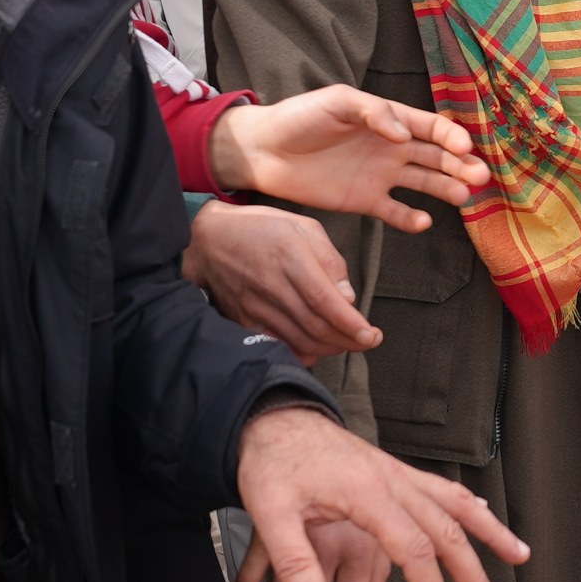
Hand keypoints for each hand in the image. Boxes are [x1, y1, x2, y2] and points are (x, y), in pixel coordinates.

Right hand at [184, 200, 377, 361]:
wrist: (208, 240)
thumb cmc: (262, 229)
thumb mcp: (303, 227)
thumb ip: (331, 261)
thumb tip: (348, 298)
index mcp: (290, 257)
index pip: (324, 300)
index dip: (351, 324)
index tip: (372, 336)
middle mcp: (272, 285)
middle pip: (315, 327)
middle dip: (348, 341)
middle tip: (366, 341)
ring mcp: (255, 307)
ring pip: (299, 341)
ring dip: (329, 349)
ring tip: (346, 342)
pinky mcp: (243, 321)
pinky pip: (277, 346)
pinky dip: (302, 353)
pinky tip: (317, 348)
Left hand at [209, 85, 490, 231]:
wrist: (264, 150)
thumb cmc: (300, 117)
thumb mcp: (337, 102)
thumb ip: (373, 113)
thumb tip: (403, 133)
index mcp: (388, 119)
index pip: (430, 127)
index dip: (451, 136)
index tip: (465, 147)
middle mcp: (391, 147)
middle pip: (436, 156)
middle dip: (460, 165)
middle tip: (479, 177)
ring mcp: (379, 175)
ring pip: (424, 182)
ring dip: (445, 189)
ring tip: (463, 198)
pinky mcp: (363, 200)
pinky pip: (394, 211)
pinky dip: (411, 218)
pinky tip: (424, 221)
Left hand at [231, 405, 529, 581]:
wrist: (274, 418)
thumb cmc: (271, 465)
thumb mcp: (269, 513)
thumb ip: (292, 562)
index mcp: (366, 493)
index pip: (413, 548)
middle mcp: (392, 480)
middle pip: (447, 530)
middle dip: (473, 574)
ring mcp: (398, 472)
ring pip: (456, 503)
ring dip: (489, 532)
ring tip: (520, 556)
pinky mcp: (395, 470)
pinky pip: (443, 488)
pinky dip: (469, 506)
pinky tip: (484, 518)